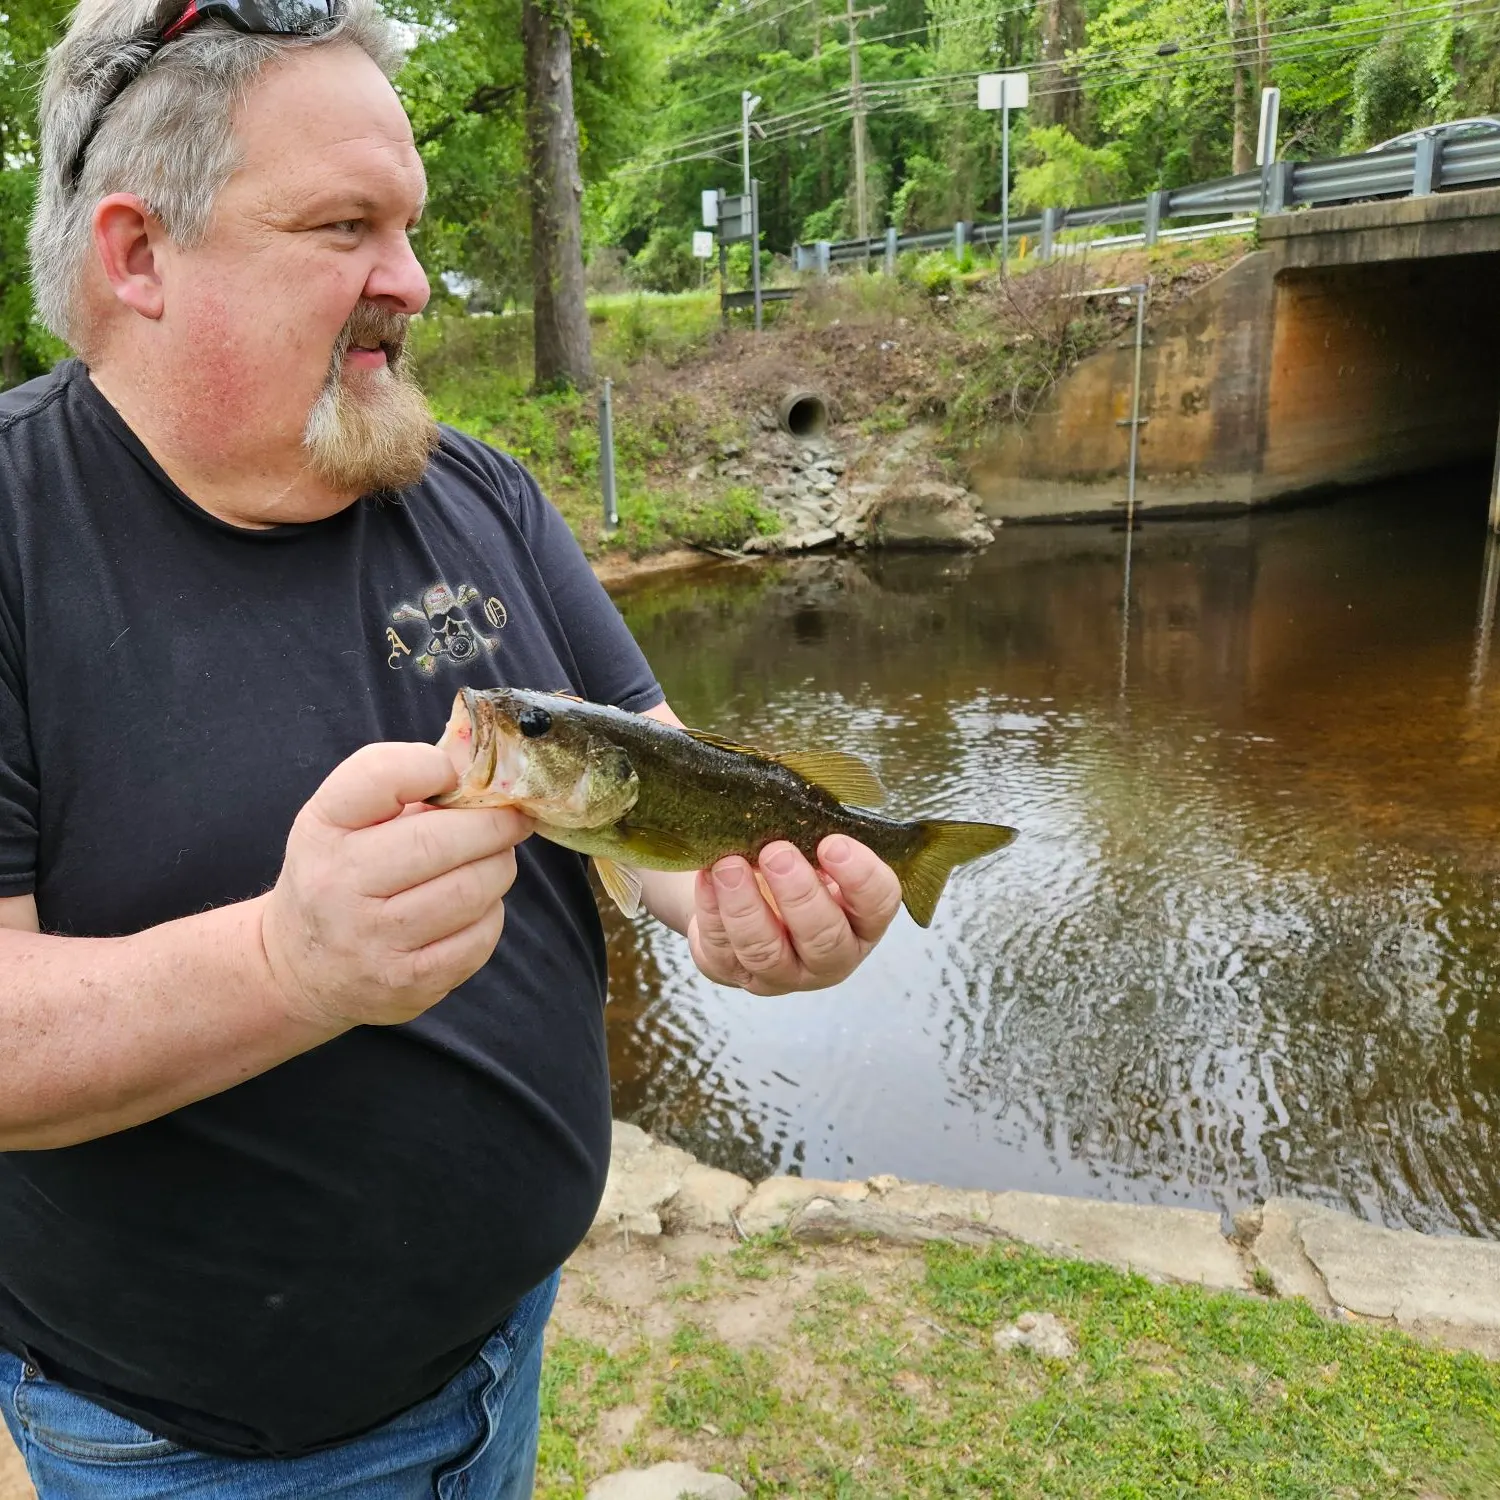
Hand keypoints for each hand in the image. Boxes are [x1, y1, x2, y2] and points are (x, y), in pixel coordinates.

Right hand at [261, 743, 531, 1027]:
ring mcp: (372, 940)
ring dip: (498, 868)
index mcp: (322, 827)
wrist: (300, 968)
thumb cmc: (339, 872)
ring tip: (492, 860)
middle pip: (441, 840)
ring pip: (471, 890)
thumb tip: (483, 763)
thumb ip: (403, 782)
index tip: (454, 775)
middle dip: (495, 824)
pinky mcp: (408, 983)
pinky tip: (474, 906)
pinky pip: (480, 936)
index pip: (381, 775)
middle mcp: (338, 884)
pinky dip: (491, 913)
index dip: (432, 767)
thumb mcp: (344, 818)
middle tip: (512, 819)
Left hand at [687, 836, 901, 996]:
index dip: (860, 877)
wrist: (747, 895)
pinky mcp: (735, 973)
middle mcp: (831, 957)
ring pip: (766, 952)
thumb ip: (816, 836)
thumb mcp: (814, 851)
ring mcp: (783, 974)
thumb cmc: (793, 867)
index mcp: (862, 921)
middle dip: (799, 895)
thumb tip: (796, 805)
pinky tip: (708, 878)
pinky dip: (713, 912)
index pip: (878, 905)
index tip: (832, 843)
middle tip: (776, 853)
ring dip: (746, 907)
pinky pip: (722, 950)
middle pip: (824, 938)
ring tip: (729, 865)